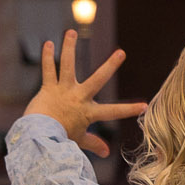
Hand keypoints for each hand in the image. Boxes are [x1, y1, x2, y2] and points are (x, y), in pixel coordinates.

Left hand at [24, 30, 147, 157]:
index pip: (113, 111)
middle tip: (121, 53)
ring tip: (72, 32)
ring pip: (68, 65)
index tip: (145, 106)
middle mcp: (78, 98)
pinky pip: (48, 70)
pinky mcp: (48, 87)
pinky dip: (47, 57)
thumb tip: (107, 153)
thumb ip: (93, 144)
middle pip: (97, 79)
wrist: (39, 136)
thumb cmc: (60, 139)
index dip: (130, 109)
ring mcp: (63, 90)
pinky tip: (49, 44)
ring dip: (70, 48)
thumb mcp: (79, 141)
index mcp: (88, 112)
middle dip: (110, 66)